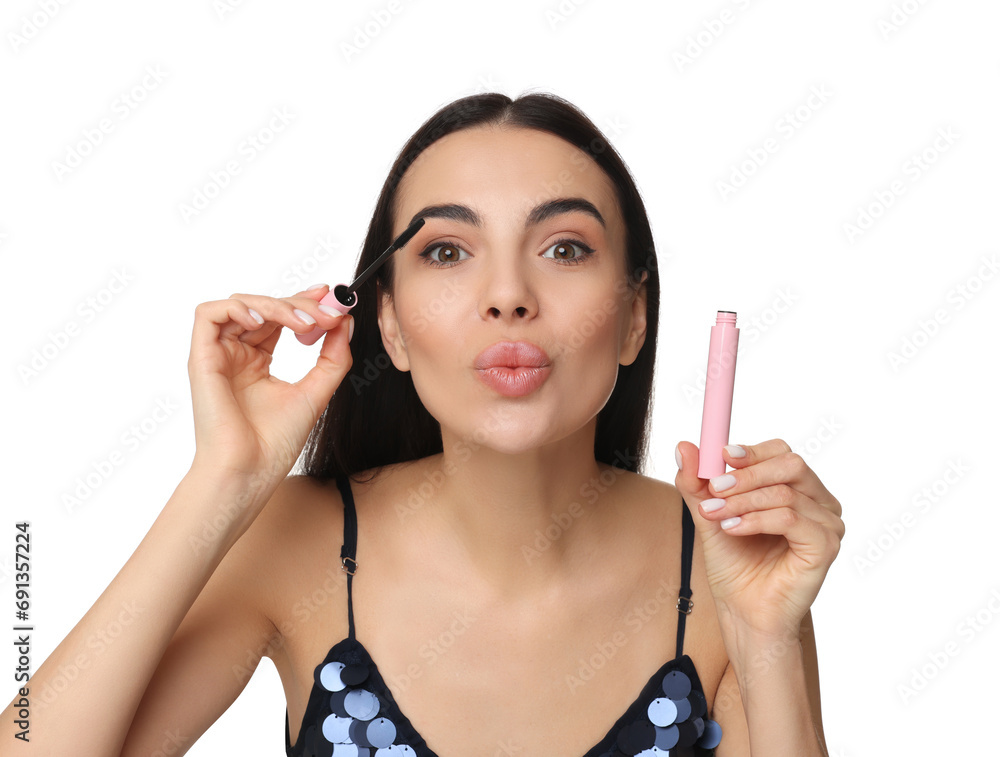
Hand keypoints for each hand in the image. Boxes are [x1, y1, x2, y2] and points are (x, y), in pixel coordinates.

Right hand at [187, 284, 352, 483]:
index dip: (304, 301)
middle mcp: (237, 354)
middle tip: (327, 314)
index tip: (333, 299)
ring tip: (304, 323)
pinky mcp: (201, 358)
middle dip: (300, 304)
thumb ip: (333, 357)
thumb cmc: (275, 442)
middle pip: (265, 307)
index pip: (280, 318)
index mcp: (258, 361)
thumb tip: (344, 322)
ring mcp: (219, 354)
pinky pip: (208, 314)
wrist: (250, 471)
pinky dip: (237, 308)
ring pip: (241, 304)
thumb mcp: (316, 391)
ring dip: (276, 305)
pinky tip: (262, 321)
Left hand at [674, 439, 844, 637]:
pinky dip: (757, 520)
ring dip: (743, 502)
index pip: (781, 452)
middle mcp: (818, 502)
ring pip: (785, 492)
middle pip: (790, 464)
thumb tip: (683, 447)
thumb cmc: (734, 564)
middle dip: (746, 475)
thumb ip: (697, 483)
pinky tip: (732, 529)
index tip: (721, 455)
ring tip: (715, 516)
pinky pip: (791, 519)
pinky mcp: (825, 546)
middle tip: (715, 489)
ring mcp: (827, 523)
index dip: (751, 451)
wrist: (743, 611)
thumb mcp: (709, 515)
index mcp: (797, 488)